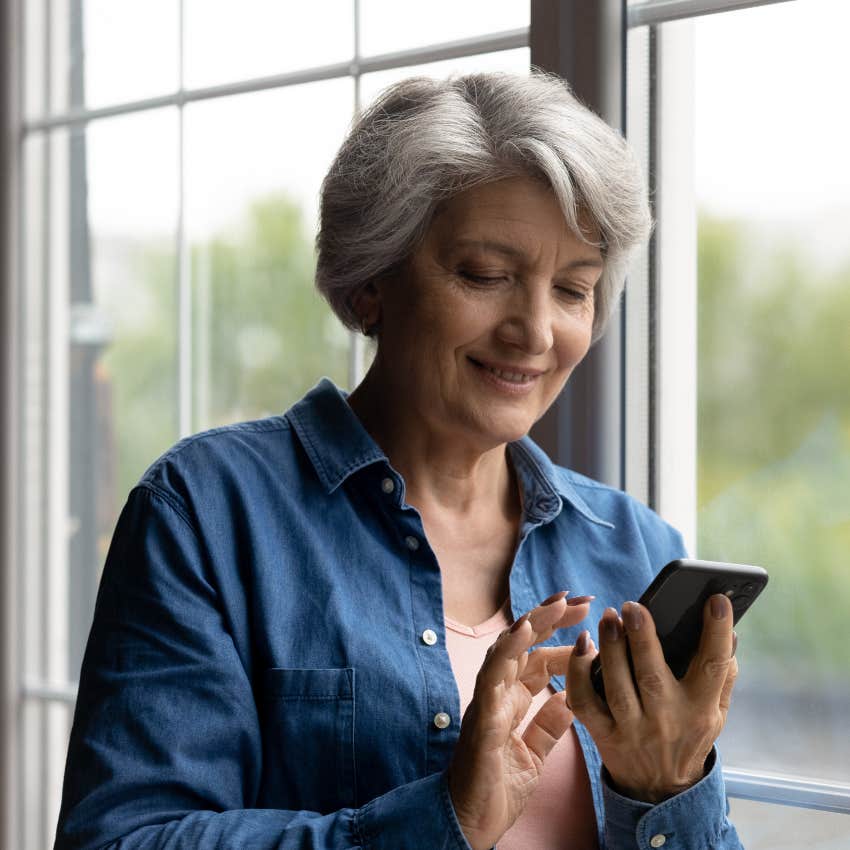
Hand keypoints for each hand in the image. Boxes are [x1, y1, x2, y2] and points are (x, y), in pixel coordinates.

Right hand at [447, 592, 591, 849]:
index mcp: (512, 700)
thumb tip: (571, 698)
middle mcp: (499, 692)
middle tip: (581, 600)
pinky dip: (507, 650)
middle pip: (525, 644)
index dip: (561, 638)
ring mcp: (488, 699)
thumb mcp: (534, 752)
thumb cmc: (497, 788)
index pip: (538, 658)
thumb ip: (549, 723)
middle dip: (551, 618)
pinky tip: (524, 631)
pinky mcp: (481, 713)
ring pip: (508, 649)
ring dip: (532, 623)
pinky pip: (492, 675)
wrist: (472, 822)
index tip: (587, 621)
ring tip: (558, 604)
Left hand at [566, 594, 737, 803]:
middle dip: (643, 638)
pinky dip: (579, 674)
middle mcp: (667, 719)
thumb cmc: (689, 733)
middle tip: (633, 606)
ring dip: (610, 650)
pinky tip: (582, 647)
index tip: (716, 600)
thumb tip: (730, 631)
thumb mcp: (716, 711)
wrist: (661, 790)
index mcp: (701, 708)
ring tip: (608, 617)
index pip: (714, 666)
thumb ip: (724, 674)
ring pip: (617, 686)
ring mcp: (633, 729)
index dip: (717, 632)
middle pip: (653, 675)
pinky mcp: (604, 735)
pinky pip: (585, 702)